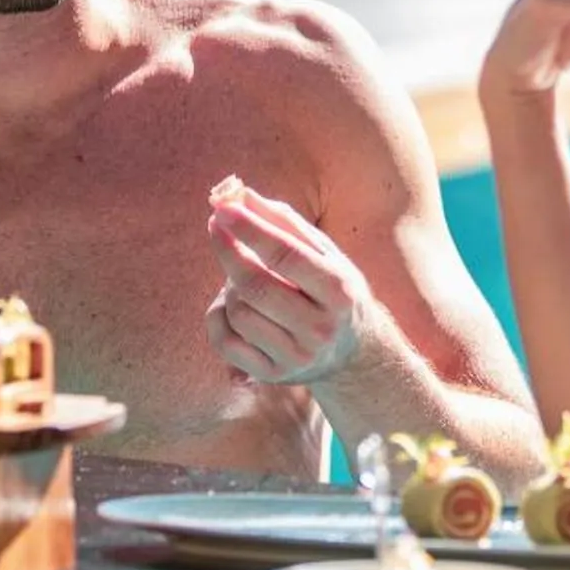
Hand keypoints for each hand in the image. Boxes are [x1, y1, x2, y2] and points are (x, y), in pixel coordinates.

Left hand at [204, 183, 374, 386]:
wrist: (353, 353)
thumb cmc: (333, 289)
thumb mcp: (324, 253)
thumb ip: (284, 222)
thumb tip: (238, 194)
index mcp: (339, 291)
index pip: (287, 256)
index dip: (250, 230)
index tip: (223, 208)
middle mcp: (320, 328)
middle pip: (256, 286)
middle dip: (228, 250)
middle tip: (215, 225)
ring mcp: (296, 356)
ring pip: (238, 312)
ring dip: (228, 285)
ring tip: (241, 275)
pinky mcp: (272, 375)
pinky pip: (225, 341)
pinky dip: (219, 315)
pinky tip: (232, 303)